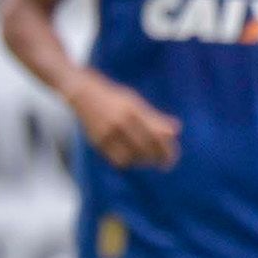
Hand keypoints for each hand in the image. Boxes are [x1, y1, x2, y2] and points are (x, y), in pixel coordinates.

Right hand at [63, 70, 180, 168]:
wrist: (82, 94)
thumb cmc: (112, 97)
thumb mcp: (135, 102)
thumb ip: (155, 117)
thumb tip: (176, 131)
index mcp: (133, 110)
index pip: (157, 135)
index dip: (167, 149)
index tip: (171, 158)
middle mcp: (121, 121)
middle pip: (146, 147)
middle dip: (158, 158)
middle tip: (165, 164)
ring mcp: (107, 132)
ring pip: (131, 156)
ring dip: (142, 161)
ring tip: (148, 160)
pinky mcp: (97, 140)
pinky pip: (116, 159)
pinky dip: (127, 162)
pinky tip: (131, 159)